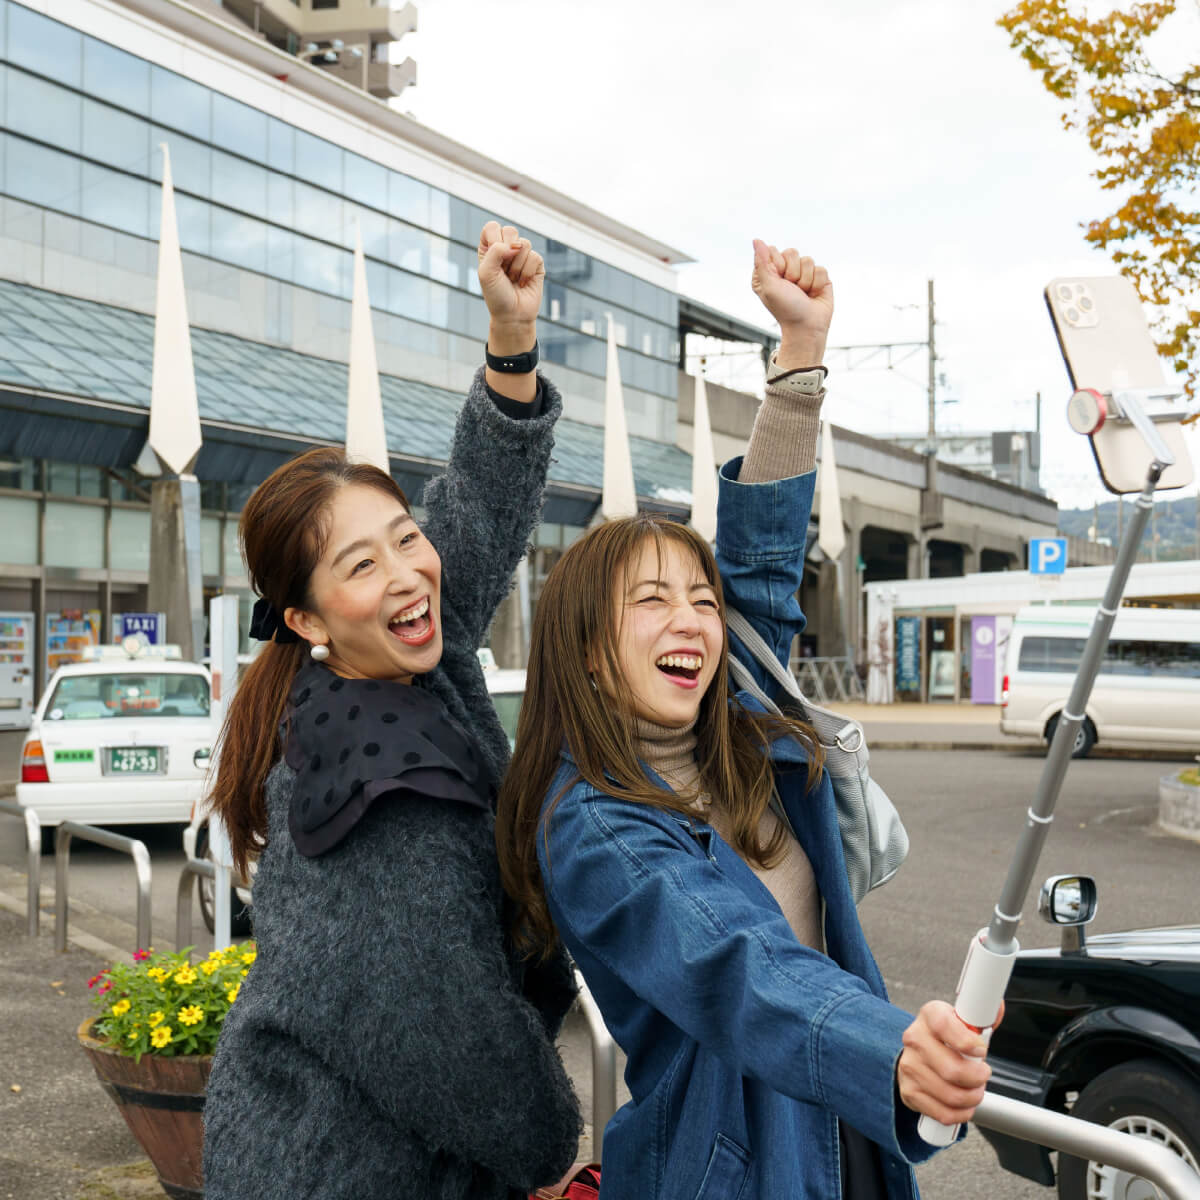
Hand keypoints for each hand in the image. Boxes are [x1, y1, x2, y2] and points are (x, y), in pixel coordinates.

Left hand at [478, 221, 543, 348]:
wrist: (513, 315)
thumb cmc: (496, 295)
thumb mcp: (486, 272)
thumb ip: (495, 251)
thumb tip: (516, 245)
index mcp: (490, 247)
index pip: (492, 227)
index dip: (494, 240)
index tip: (493, 260)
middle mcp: (506, 248)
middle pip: (510, 231)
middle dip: (507, 253)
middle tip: (504, 271)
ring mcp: (522, 255)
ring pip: (524, 244)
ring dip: (517, 267)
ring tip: (513, 279)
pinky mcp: (536, 263)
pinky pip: (535, 257)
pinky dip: (527, 272)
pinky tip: (524, 283)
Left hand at [751, 240, 832, 368]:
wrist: (807, 327)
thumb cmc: (785, 309)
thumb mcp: (769, 286)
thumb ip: (762, 262)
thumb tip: (756, 240)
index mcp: (768, 272)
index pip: (773, 250)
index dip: (778, 265)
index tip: (779, 282)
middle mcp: (785, 271)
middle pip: (791, 252)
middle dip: (793, 273)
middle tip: (792, 289)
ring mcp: (802, 273)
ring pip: (808, 259)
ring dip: (805, 280)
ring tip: (802, 294)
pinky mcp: (818, 277)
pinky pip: (821, 268)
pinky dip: (817, 283)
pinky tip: (813, 294)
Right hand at [896, 1001, 995, 1126]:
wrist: (919, 1052)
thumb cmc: (945, 1036)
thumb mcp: (961, 1019)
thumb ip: (981, 1016)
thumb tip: (997, 1008)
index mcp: (930, 1016)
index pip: (944, 1025)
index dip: (967, 1042)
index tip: (981, 1050)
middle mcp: (915, 1039)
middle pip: (951, 1069)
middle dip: (977, 1078)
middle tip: (983, 1075)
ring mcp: (909, 1067)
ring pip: (950, 1095)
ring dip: (972, 1098)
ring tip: (975, 1090)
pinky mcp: (909, 1092)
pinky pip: (942, 1113)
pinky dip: (960, 1114)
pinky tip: (964, 1104)